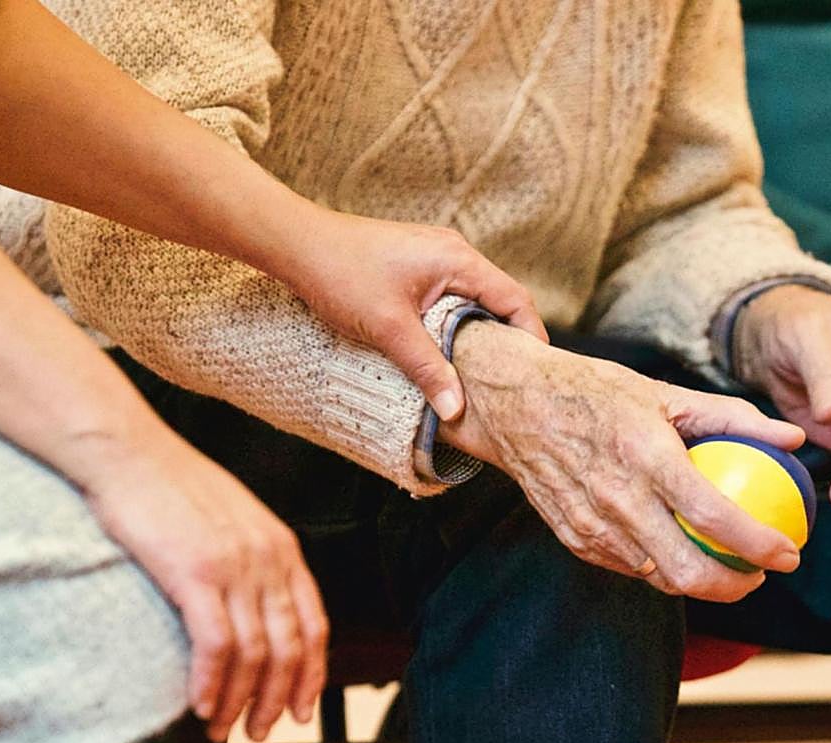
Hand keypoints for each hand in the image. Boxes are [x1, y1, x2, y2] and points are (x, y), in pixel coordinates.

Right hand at [70, 427, 328, 742]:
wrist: (127, 451)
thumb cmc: (168, 484)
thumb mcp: (231, 518)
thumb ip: (251, 559)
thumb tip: (251, 608)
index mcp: (281, 546)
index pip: (314, 625)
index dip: (310, 675)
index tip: (299, 708)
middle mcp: (267, 558)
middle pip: (289, 648)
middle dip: (275, 700)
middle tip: (256, 730)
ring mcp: (234, 565)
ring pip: (254, 654)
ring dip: (238, 701)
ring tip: (220, 727)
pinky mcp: (195, 572)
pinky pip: (216, 645)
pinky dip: (211, 683)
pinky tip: (199, 704)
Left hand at [283, 210, 547, 421]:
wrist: (296, 244)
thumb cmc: (341, 275)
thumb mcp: (389, 329)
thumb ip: (427, 368)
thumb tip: (456, 410)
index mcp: (458, 260)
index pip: (515, 299)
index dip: (530, 337)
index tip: (533, 375)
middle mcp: (453, 253)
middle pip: (498, 300)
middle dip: (505, 341)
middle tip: (509, 383)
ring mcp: (433, 257)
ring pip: (471, 301)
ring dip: (476, 334)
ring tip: (478, 375)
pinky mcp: (414, 266)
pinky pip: (449, 297)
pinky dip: (453, 324)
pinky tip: (443, 352)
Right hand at [439, 321, 806, 602]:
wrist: (516, 404)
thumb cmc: (595, 392)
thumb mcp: (664, 392)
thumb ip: (732, 417)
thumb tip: (793, 438)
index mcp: (646, 456)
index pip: (714, 517)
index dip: (760, 545)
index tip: (789, 553)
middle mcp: (617, 498)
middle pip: (687, 571)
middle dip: (735, 586)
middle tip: (758, 574)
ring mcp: (591, 524)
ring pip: (658, 578)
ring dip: (698, 581)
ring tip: (723, 565)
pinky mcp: (574, 538)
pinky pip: (628, 567)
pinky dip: (658, 566)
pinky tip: (675, 549)